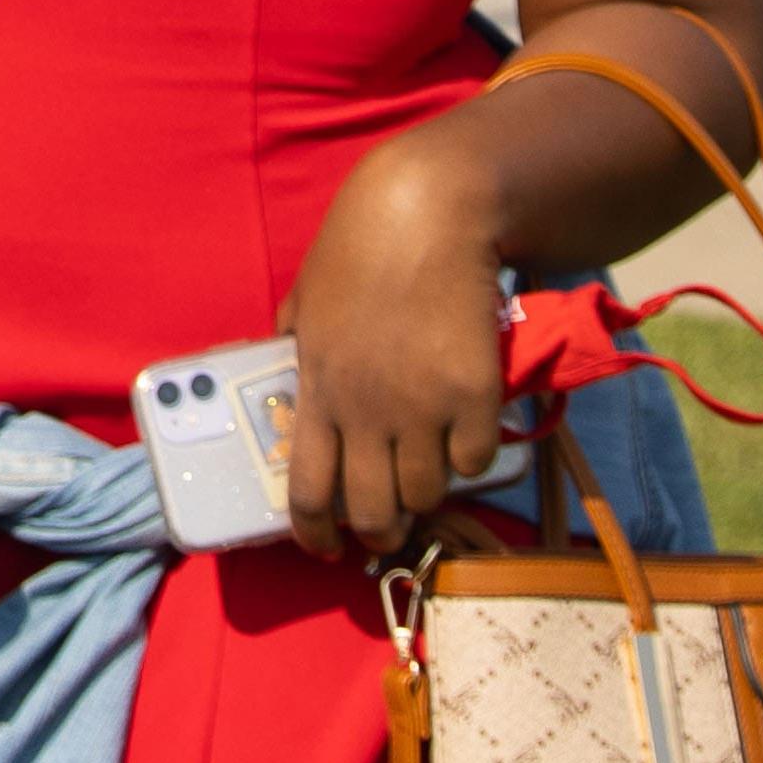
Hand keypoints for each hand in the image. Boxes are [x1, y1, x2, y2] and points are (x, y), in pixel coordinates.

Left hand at [274, 120, 509, 559]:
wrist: (427, 213)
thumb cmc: (359, 247)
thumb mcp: (307, 298)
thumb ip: (294, 346)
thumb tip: (288, 381)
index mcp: (318, 390)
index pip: (307, 493)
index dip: (315, 535)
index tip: (325, 549)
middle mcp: (367, 411)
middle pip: (373, 512)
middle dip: (379, 530)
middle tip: (386, 522)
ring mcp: (423, 407)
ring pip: (427, 495)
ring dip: (426, 490)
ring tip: (427, 466)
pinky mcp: (474, 396)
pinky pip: (474, 461)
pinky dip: (470, 457)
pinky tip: (464, 430)